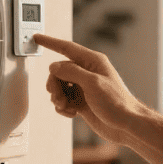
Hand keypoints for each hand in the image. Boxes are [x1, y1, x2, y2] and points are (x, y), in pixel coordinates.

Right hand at [33, 33, 147, 144]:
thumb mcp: (93, 83)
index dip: (50, 42)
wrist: (125, 125)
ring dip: (58, 97)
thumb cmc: (117, 102)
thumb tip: (54, 66)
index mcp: (93, 62)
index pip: (67, 48)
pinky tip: (71, 113)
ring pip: (59, 86)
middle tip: (57, 96)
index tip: (37, 38)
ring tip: (66, 106)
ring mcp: (84, 88)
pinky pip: (63, 100)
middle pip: (58, 71)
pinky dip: (63, 107)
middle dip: (54, 84)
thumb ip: (72, 72)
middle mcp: (87, 72)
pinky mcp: (82, 101)